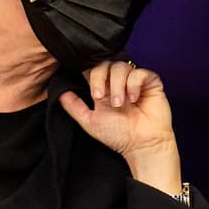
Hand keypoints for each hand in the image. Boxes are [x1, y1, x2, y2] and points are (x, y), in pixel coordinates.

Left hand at [59, 59, 182, 194]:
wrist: (142, 145)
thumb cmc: (119, 136)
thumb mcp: (90, 121)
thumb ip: (74, 107)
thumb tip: (58, 93)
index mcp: (103, 90)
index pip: (93, 70)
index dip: (90, 74)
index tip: (93, 93)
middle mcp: (117, 83)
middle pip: (105, 63)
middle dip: (100, 78)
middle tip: (100, 96)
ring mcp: (134, 81)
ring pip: (121, 66)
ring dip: (117, 85)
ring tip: (120, 103)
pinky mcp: (150, 82)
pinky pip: (139, 72)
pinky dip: (134, 84)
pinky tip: (134, 98)